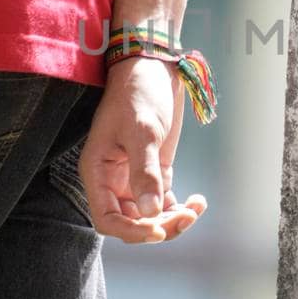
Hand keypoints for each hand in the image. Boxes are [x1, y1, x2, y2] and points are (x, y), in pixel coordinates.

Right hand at [78, 56, 206, 243]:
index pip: (107, 219)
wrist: (154, 67)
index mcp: (98, 172)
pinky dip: (181, 208)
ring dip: (172, 220)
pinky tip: (199, 201)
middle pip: (131, 222)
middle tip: (186, 216)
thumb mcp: (142, 131)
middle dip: (158, 226)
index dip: (131, 231)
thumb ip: (145, 172)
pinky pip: (165, 202)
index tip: (157, 229)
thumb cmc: (138, 93)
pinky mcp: (155, 171)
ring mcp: (134, 177)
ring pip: (150, 216)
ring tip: (195, 208)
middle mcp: (113, 180)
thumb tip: (150, 212)